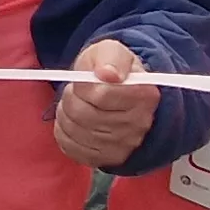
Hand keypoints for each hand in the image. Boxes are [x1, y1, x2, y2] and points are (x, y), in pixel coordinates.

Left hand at [54, 38, 158, 168]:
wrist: (118, 92)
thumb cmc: (111, 70)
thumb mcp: (110, 51)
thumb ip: (110, 57)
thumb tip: (108, 73)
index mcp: (144, 95)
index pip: (101, 95)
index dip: (83, 86)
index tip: (84, 80)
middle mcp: (140, 124)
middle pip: (86, 116)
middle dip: (71, 100)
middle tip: (75, 93)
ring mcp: (125, 145)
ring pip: (77, 133)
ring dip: (67, 116)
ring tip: (75, 105)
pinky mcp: (109, 158)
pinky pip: (74, 149)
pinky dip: (65, 133)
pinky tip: (73, 122)